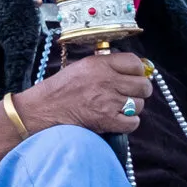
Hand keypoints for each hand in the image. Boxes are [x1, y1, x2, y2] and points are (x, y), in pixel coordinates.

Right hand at [16, 52, 154, 136]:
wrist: (43, 110)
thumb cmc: (59, 89)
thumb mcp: (81, 67)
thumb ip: (105, 65)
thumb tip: (129, 69)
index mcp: (100, 64)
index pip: (135, 63)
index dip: (137, 71)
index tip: (133, 76)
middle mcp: (107, 81)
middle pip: (144, 86)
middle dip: (139, 91)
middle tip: (129, 94)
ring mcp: (108, 101)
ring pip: (140, 105)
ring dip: (132, 108)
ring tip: (118, 108)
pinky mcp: (107, 121)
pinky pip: (133, 122)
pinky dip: (128, 123)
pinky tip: (117, 120)